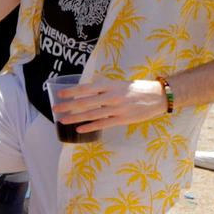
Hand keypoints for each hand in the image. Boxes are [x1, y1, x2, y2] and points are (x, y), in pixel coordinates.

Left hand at [52, 77, 167, 132]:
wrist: (158, 96)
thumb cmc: (135, 89)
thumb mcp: (118, 84)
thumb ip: (103, 88)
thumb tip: (85, 91)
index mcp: (110, 85)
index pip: (87, 88)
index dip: (72, 91)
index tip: (59, 94)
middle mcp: (112, 96)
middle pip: (85, 102)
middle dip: (68, 106)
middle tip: (55, 108)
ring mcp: (117, 108)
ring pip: (92, 114)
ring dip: (75, 118)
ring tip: (62, 120)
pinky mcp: (122, 119)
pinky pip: (103, 124)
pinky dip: (90, 127)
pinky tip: (79, 129)